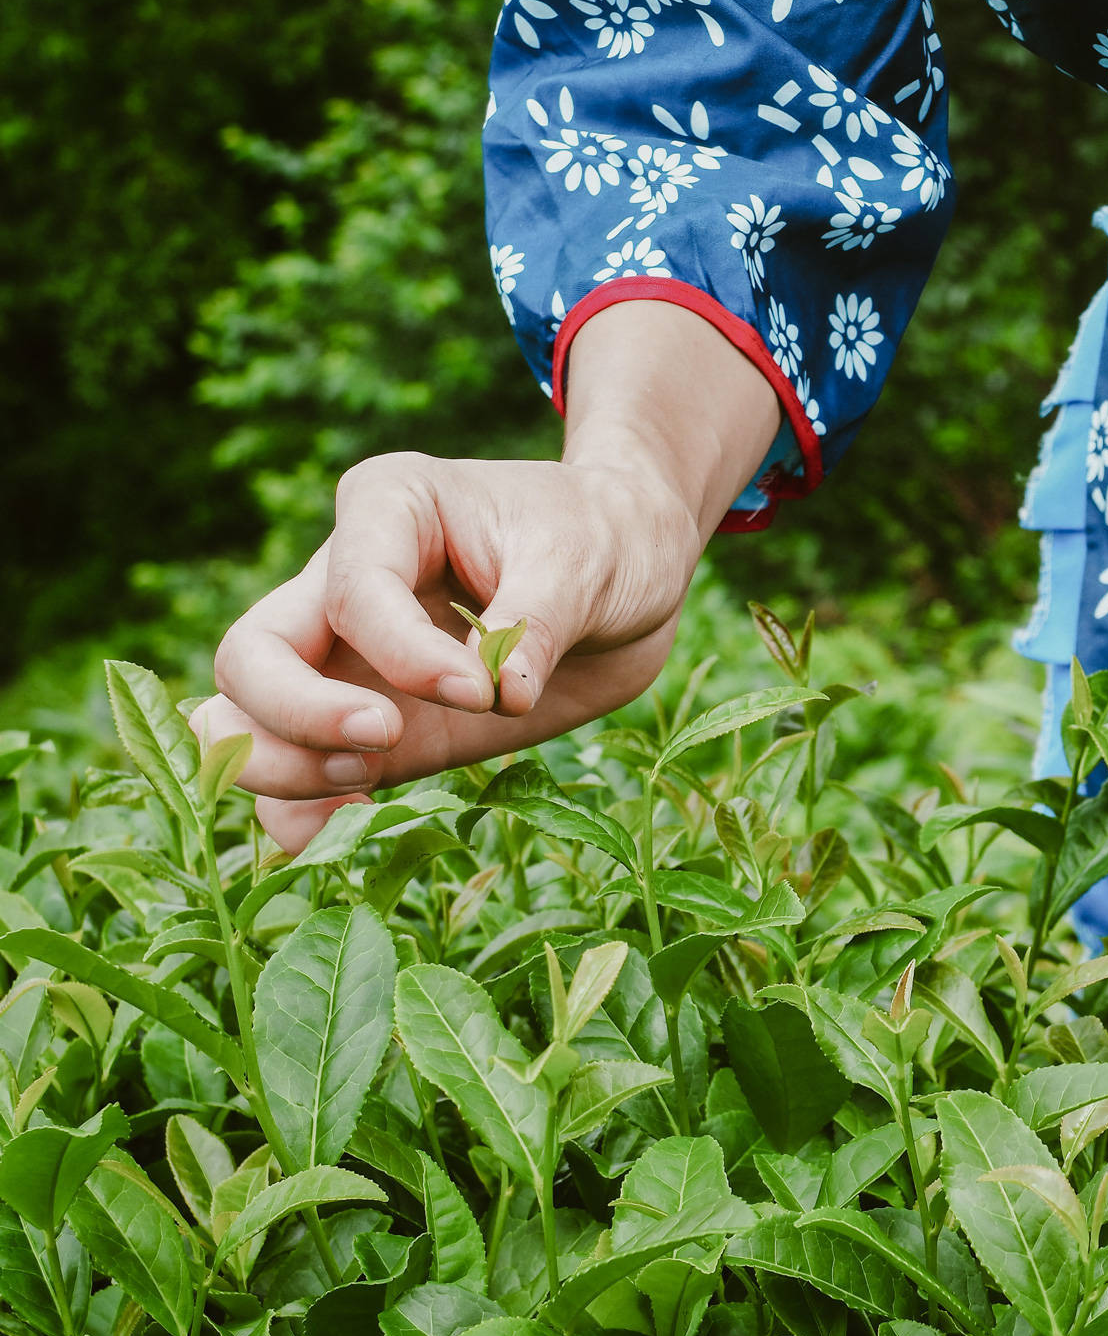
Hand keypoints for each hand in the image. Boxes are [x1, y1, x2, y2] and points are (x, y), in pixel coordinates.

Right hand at [194, 301, 781, 850]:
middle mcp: (343, 580)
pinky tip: (360, 827)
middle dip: (298, 713)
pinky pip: (297, 778)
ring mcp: (348, 658)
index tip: (481, 690)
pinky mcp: (377, 727)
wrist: (635, 569)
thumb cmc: (607, 538)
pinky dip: (303, 815)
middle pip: (251, 655)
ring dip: (284, 771)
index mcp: (390, 507)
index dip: (402, 653)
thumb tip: (501, 697)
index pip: (353, 591)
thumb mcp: (586, 560)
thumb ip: (537, 622)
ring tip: (367, 791)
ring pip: (243, 720)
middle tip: (383, 743)